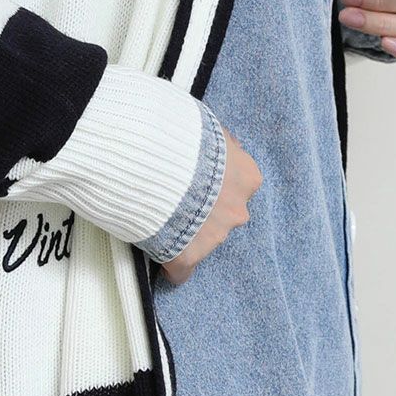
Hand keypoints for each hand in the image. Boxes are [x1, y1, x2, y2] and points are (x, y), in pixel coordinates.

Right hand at [159, 126, 259, 285]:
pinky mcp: (187, 256)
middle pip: (223, 216)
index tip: (194, 181)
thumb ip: (215, 141)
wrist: (148, 156)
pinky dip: (171, 266)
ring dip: (185, 232)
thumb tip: (215, 140)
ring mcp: (215, 235)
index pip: (238, 187)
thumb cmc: (176, 133)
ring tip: (157, 216)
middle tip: (173, 197)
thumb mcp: (205, 126)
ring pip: (204, 240)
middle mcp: (237, 209)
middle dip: (202, 211)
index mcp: (246, 176)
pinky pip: (181, 269)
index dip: (213, 185)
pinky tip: (159, 258)